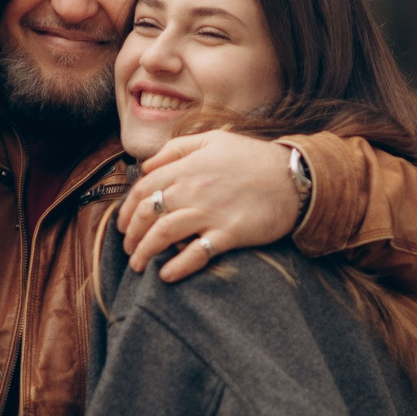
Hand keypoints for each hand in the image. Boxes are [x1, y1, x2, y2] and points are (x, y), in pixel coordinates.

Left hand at [118, 131, 304, 281]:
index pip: (144, 189)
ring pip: (164, 234)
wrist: (294, 177)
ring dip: (145, 252)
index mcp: (188, 167)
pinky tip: (166, 275)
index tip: (121, 225)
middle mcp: (193, 189)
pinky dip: (178, 266)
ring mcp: (210, 212)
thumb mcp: (214, 140)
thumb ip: (177, 149)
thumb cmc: (254, 158)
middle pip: (148, 213)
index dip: (126, 209)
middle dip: (132, 234)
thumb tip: (147, 165)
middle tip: (128, 249)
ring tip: (138, 266)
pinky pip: (196, 254)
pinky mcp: (229, 234)